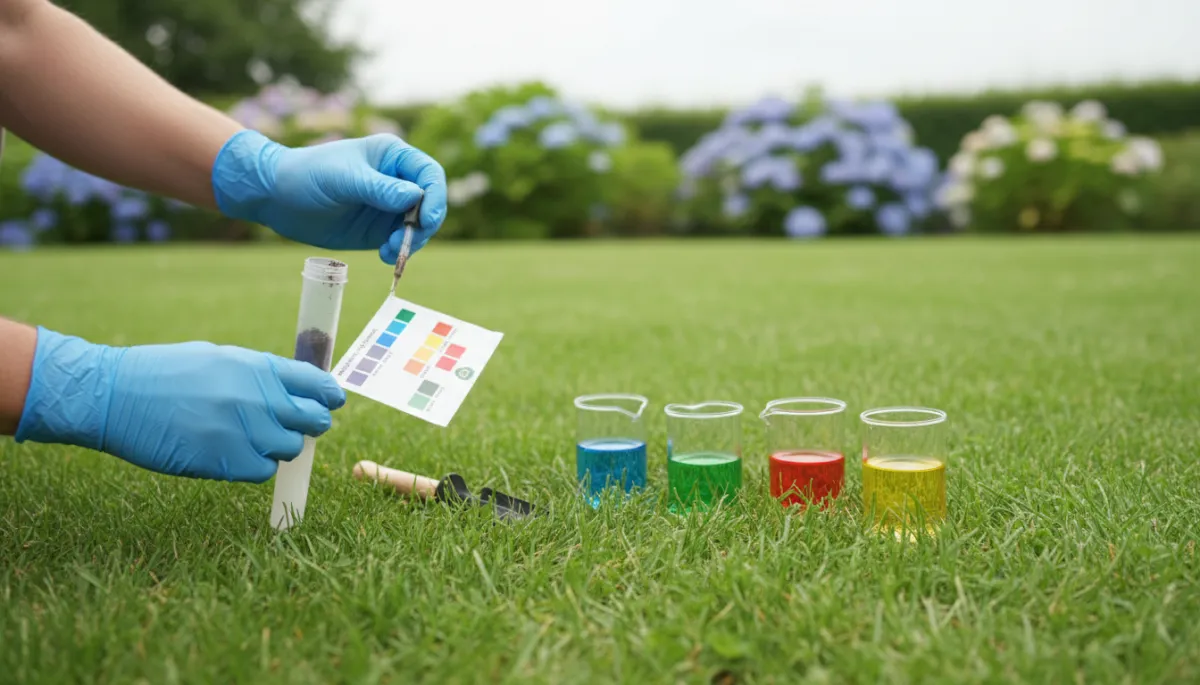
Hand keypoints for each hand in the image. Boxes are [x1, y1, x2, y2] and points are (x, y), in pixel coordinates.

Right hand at [15, 328, 345, 482]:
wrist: (114, 395)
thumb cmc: (164, 372)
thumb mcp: (219, 359)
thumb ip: (259, 375)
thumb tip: (294, 390)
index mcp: (258, 367)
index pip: (315, 383)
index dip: (329, 394)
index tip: (333, 401)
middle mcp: (258, 397)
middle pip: (313, 420)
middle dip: (311, 424)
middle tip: (298, 426)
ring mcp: (244, 430)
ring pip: (289, 448)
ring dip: (277, 446)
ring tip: (249, 437)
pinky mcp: (225, 460)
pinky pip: (262, 470)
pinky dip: (254, 466)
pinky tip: (232, 454)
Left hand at [210, 130, 446, 263]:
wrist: (277, 197)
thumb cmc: (307, 175)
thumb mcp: (343, 179)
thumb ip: (379, 188)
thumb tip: (415, 196)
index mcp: (392, 156)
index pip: (429, 174)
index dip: (435, 196)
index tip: (425, 219)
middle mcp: (396, 180)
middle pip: (430, 203)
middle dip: (423, 225)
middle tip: (405, 242)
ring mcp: (389, 206)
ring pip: (419, 226)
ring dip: (411, 242)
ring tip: (388, 251)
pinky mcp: (379, 228)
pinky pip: (401, 241)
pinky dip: (399, 251)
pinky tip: (384, 256)